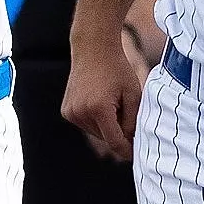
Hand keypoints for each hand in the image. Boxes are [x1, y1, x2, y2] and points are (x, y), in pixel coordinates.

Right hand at [63, 32, 145, 162]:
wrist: (93, 49)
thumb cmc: (116, 69)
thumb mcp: (133, 94)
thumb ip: (133, 121)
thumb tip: (130, 142)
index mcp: (99, 109)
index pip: (115, 141)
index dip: (127, 150)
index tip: (136, 155)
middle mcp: (81, 113)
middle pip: (105, 137)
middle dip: (118, 132)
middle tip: (126, 113)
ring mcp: (71, 113)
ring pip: (96, 132)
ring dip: (106, 125)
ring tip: (111, 102)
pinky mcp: (66, 111)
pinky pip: (86, 124)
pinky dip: (95, 119)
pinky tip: (99, 101)